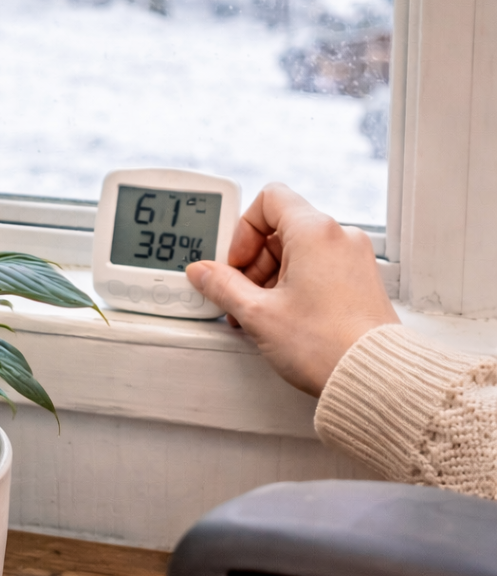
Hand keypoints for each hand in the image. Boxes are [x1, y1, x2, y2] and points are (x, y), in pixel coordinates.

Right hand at [186, 183, 399, 395]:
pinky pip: (317, 268)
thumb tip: (203, 273)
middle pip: (280, 229)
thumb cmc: (328, 344)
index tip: (235, 261)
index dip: (243, 229)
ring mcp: (353, 259)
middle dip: (252, 262)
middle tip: (240, 294)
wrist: (372, 376)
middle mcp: (339, 238)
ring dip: (270, 277)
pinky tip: (282, 317)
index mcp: (315, 232)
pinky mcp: (359, 281)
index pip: (269, 199)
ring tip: (261, 313)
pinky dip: (294, 285)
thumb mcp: (257, 313)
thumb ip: (222, 286)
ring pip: (298, 251)